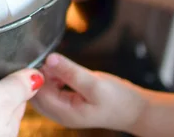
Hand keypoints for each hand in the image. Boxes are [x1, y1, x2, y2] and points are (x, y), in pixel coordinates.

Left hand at [31, 53, 146, 132]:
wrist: (137, 110)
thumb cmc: (120, 100)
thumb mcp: (94, 82)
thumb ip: (70, 71)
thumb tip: (49, 59)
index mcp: (64, 113)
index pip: (36, 94)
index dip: (36, 76)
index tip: (44, 60)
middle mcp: (60, 114)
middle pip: (36, 93)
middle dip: (40, 76)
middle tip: (53, 62)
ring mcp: (64, 110)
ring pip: (43, 91)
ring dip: (47, 76)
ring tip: (61, 67)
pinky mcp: (68, 103)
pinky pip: (52, 90)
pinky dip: (53, 79)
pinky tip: (63, 72)